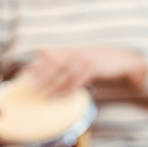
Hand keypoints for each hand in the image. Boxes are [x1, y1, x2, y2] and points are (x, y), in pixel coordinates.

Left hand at [27, 46, 146, 96]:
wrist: (121, 60)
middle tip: (32, 85)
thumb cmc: (98, 61)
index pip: (50, 55)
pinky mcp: (94, 67)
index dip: (38, 64)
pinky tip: (63, 96)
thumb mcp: (80, 57)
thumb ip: (65, 58)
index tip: (26, 74)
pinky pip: (79, 80)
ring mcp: (85, 59)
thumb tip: (45, 56)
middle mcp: (76, 52)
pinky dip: (70, 89)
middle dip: (43, 74)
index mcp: (71, 50)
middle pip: (55, 63)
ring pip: (66, 74)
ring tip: (45, 94)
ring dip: (55, 85)